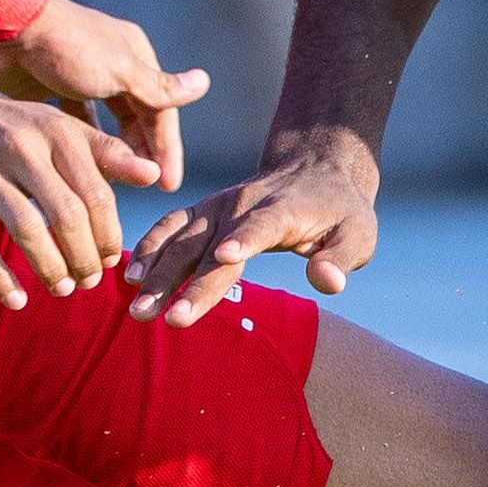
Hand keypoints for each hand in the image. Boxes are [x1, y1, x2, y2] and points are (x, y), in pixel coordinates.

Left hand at [0, 0, 207, 195]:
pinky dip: (84, 142)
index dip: (166, 149)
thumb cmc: (64, 48)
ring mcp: (82, 78)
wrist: (3, 28)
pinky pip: (77, 122)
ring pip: (108, 123)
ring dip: (115, 150)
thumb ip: (158, 87)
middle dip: (144, 153)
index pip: (161, 111)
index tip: (169, 185)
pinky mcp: (53, 89)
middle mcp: (113, 66)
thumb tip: (204, 84)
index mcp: (135, 57)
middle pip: (137, 118)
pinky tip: (82, 165)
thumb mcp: (118, 71)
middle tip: (148, 188)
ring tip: (117, 184)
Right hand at [0, 81, 163, 309]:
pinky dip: (2, 280)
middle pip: (68, 217)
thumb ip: (106, 153)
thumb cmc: (8, 124)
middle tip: (90, 281)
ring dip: (52, 270)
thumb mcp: (58, 127)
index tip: (112, 260)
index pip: (96, 195)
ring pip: (28, 233)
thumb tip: (155, 175)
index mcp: (56, 134)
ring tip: (62, 289)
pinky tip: (18, 299)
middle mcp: (22, 151)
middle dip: (85, 259)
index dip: (109, 235)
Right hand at [124, 128, 380, 327]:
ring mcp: (217, 205)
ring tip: (137, 305)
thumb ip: (341, 258)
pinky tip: (129, 278)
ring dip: (156, 271)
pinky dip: (147, 248)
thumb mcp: (358, 234)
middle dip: (185, 281)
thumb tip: (327, 281)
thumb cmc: (339, 212)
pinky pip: (168, 226)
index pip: (262, 226)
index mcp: (283, 210)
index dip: (245, 240)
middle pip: (209, 244)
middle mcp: (243, 204)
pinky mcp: (201, 209)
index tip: (225, 258)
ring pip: (181, 238)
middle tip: (163, 318)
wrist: (313, 168)